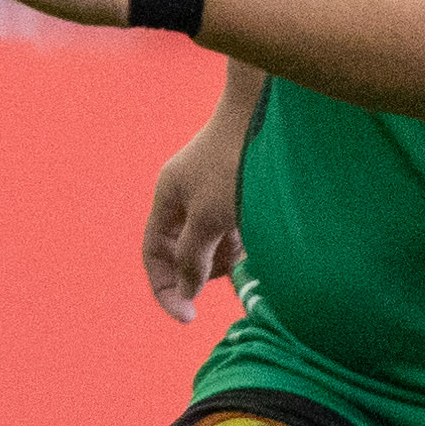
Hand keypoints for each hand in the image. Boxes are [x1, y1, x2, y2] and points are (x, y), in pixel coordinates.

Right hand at [144, 109, 248, 321]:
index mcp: (167, 198)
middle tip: (233, 272)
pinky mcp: (240, 185)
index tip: (189, 317)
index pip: (155, 255)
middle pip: (185, 249)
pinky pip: (236, 224)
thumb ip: (195, 256)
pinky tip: (264, 228)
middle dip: (206, 268)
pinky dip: (247, 235)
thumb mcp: (211, 216)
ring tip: (252, 242)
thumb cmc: (238, 161)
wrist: (269, 108)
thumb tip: (187, 289)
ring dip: (230, 252)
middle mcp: (186, 194)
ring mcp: (213, 188)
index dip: (167, 288)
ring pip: (215, 238)